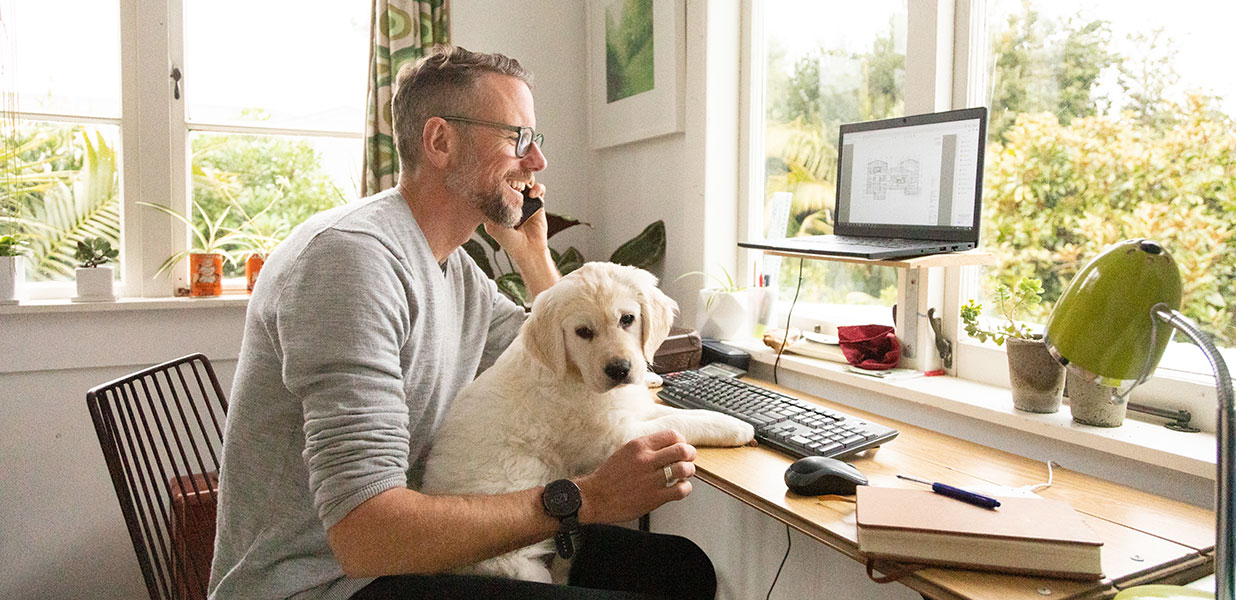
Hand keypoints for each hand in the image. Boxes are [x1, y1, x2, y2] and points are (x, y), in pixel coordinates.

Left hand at [484, 181, 546, 258]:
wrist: (528, 250)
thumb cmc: (509, 240)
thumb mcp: (492, 225)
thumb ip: (489, 208)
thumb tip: (487, 190)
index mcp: (499, 202)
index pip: (498, 184)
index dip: (499, 179)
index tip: (498, 181)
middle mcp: (512, 199)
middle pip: (513, 178)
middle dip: (512, 176)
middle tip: (511, 184)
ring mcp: (525, 200)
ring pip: (526, 180)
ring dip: (525, 179)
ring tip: (520, 188)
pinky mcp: (538, 202)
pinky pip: (539, 189)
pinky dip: (537, 188)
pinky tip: (533, 195)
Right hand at [574, 429, 697, 524]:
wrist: (595, 498)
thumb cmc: (608, 477)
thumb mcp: (624, 452)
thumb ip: (645, 447)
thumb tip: (667, 445)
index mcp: (638, 446)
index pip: (672, 435)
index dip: (681, 441)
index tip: (681, 446)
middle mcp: (646, 460)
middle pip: (682, 450)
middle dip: (690, 454)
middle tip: (688, 459)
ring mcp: (651, 479)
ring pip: (684, 469)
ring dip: (689, 471)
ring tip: (684, 474)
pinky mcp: (654, 498)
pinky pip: (681, 490)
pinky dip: (685, 488)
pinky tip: (679, 487)